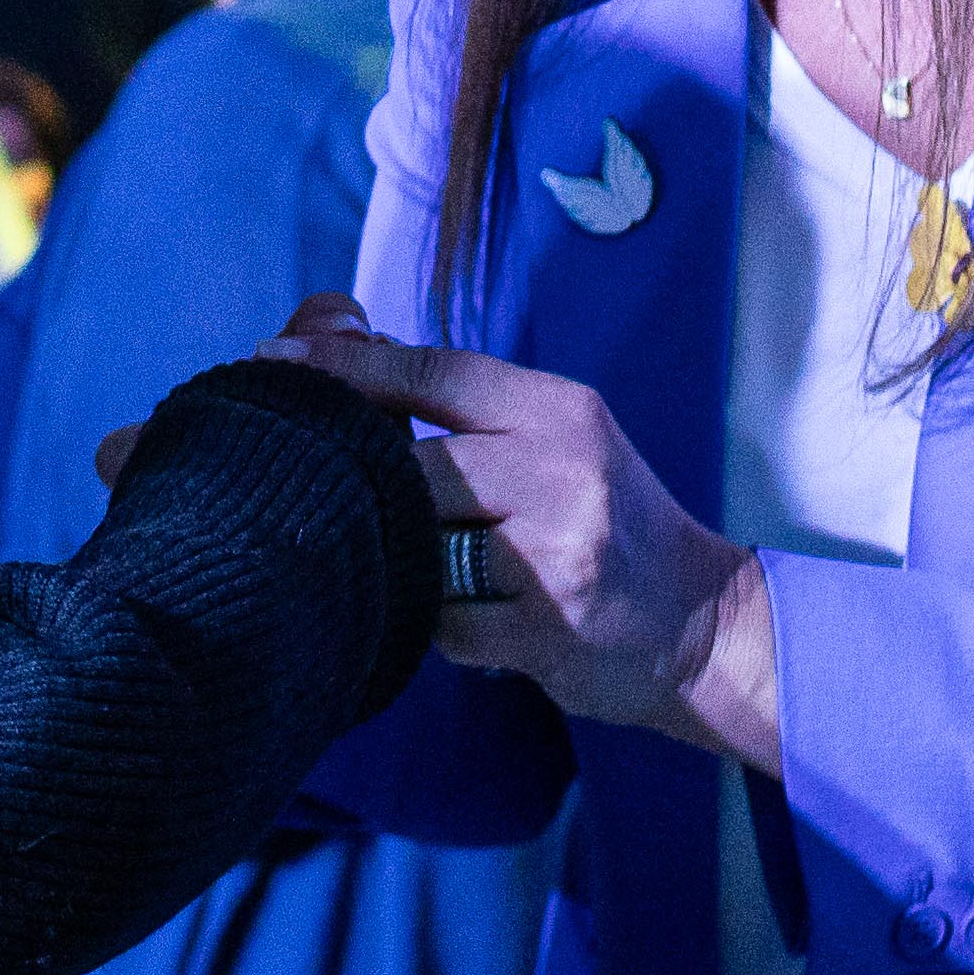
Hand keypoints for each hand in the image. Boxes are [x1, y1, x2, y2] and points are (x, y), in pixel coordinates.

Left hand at [263, 301, 778, 771]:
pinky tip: (471, 620)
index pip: (434, 374)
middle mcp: (562, 471)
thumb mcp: (558, 438)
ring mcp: (556, 555)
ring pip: (419, 550)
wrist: (704, 623)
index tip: (268, 358)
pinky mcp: (547, 631)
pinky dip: (438, 626)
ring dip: (405, 564)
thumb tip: (341, 342)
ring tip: (426, 565)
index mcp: (559, 411)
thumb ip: (465, 403)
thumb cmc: (607, 520)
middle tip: (319, 492)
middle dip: (361, 484)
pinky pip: (442, 626)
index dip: (344, 366)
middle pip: (411, 467)